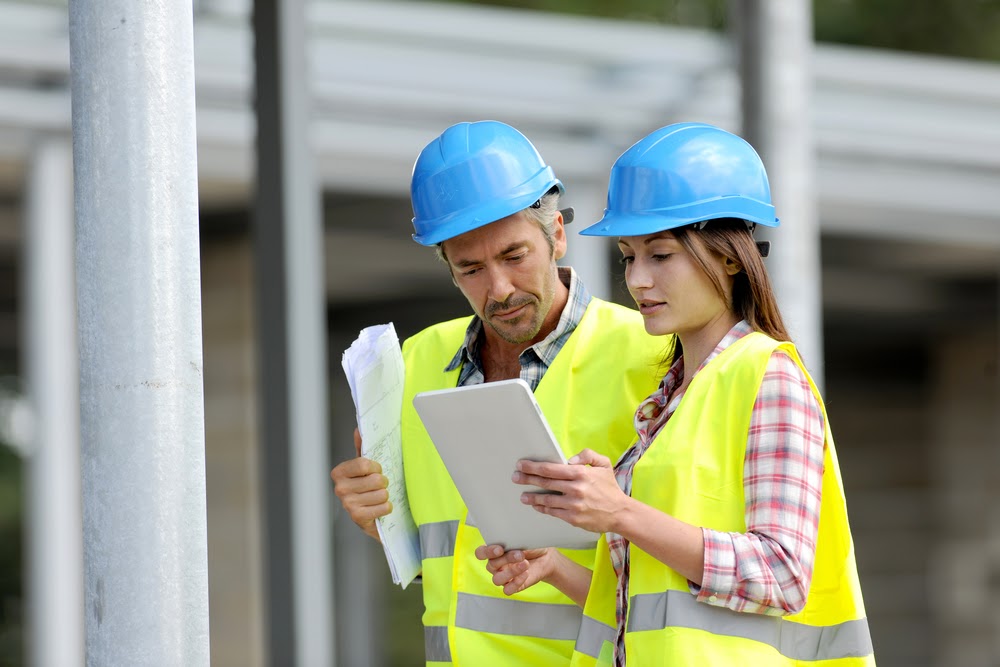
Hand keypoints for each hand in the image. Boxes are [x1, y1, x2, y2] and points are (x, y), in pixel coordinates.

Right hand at [331, 428, 390, 540]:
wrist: (369, 515)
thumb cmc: (367, 487)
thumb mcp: (364, 468)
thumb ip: (362, 448)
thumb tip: (358, 430)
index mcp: (339, 472)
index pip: (364, 464)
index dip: (376, 467)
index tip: (376, 470)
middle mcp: (340, 488)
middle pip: (375, 479)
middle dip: (383, 482)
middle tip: (378, 486)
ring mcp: (348, 504)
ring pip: (382, 494)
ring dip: (385, 496)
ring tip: (378, 497)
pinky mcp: (358, 518)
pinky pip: (383, 507)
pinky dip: (386, 508)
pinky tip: (380, 508)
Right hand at [475, 544, 553, 595]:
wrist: (546, 557)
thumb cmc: (532, 546)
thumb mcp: (522, 539)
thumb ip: (512, 540)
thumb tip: (509, 540)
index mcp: (494, 551)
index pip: (481, 553)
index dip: (487, 552)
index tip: (500, 549)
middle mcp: (496, 565)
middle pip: (491, 565)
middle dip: (506, 559)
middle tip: (520, 554)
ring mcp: (504, 577)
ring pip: (497, 579)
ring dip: (511, 572)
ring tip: (525, 564)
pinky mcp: (513, 586)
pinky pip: (507, 590)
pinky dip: (516, 583)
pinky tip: (526, 574)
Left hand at [513, 449, 627, 533]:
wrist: (620, 513)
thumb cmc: (610, 487)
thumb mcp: (604, 464)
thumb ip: (587, 455)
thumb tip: (568, 460)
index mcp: (581, 474)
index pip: (551, 469)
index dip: (534, 467)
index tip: (522, 465)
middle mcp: (576, 489)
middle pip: (545, 482)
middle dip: (527, 479)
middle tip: (515, 477)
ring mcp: (573, 505)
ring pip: (546, 500)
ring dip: (532, 497)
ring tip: (523, 495)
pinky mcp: (573, 518)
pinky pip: (553, 512)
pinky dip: (543, 508)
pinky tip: (536, 506)